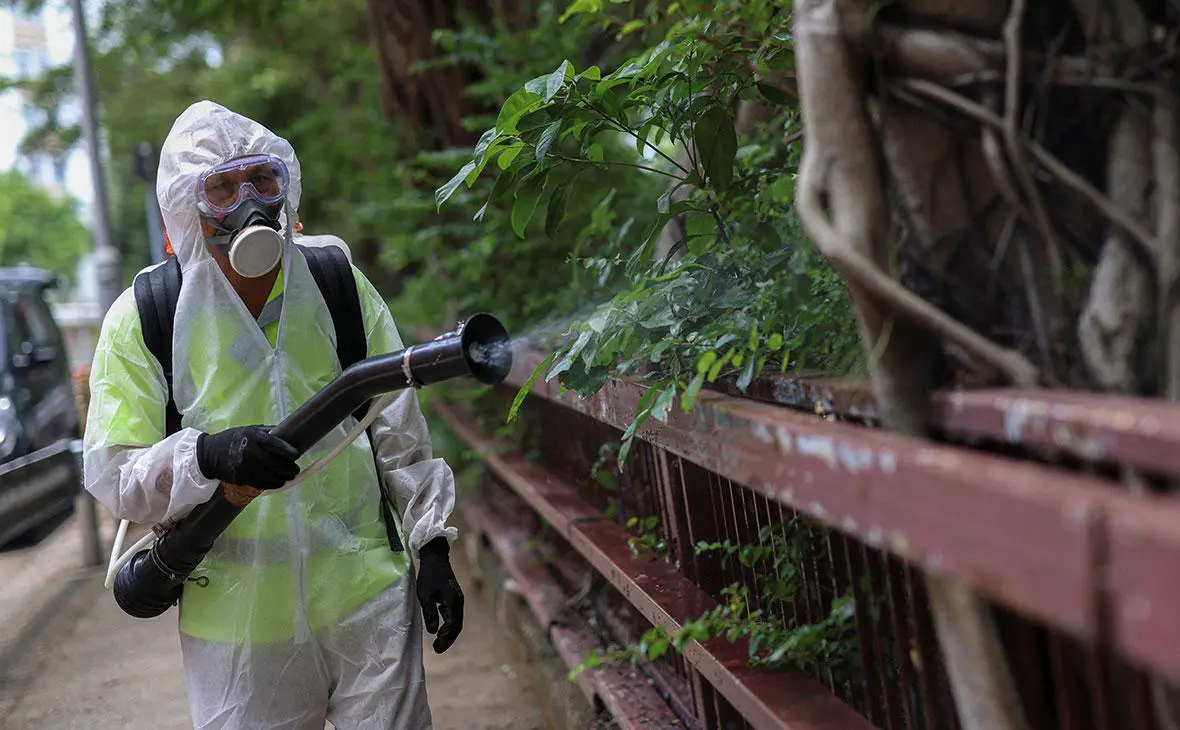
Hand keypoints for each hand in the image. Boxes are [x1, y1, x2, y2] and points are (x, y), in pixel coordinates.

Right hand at [196, 426, 299, 490]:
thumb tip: (290, 433)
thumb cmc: (234, 439)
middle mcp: (250, 452)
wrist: (209, 455)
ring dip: (283, 478)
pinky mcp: (242, 479)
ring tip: (287, 476)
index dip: (288, 451)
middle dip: (290, 469)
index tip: (296, 455)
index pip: (276, 444)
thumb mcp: (250, 429)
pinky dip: (273, 484)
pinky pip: (263, 484)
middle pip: (277, 464)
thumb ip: (269, 432)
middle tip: (295, 470)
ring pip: (272, 477)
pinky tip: (277, 481)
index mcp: (254, 437)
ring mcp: (246, 468)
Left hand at [416, 536, 463, 652]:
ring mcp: (458, 599)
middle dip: (448, 639)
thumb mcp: (425, 594)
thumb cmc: (428, 574)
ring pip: (457, 621)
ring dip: (449, 633)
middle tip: (438, 649)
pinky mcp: (454, 597)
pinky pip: (454, 615)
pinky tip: (441, 629)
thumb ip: (429, 613)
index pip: (452, 625)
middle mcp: (459, 602)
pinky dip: (449, 625)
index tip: (436, 648)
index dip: (445, 639)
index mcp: (453, 602)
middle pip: (457, 625)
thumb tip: (432, 631)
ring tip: (439, 643)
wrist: (436, 557)